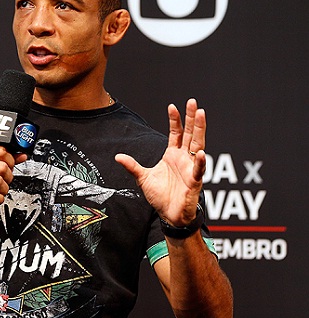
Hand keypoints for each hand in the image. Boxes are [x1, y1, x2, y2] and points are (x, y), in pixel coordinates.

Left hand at [115, 99, 205, 225]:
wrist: (169, 215)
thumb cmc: (160, 196)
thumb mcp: (142, 178)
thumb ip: (132, 166)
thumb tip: (118, 156)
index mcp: (172, 155)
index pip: (175, 133)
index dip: (174, 120)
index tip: (172, 106)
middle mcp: (183, 159)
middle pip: (190, 134)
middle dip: (191, 118)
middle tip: (193, 102)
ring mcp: (190, 168)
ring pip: (197, 145)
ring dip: (199, 130)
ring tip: (201, 115)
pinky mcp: (194, 182)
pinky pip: (198, 170)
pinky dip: (199, 162)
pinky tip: (199, 153)